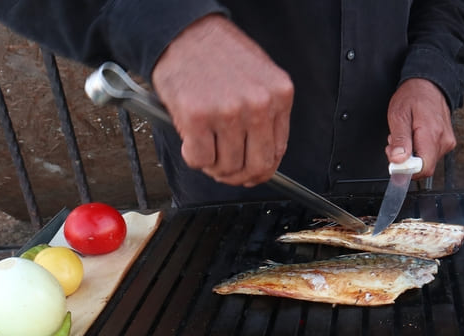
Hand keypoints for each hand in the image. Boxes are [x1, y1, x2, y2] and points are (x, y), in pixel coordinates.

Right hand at [151, 14, 293, 186]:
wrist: (183, 31)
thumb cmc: (218, 55)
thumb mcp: (259, 79)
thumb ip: (266, 115)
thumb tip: (261, 160)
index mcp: (279, 95)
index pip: (278, 152)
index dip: (261, 171)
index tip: (250, 174)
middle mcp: (258, 104)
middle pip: (256, 166)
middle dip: (238, 176)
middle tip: (224, 171)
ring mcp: (229, 111)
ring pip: (227, 166)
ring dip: (213, 166)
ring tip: (205, 147)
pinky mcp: (198, 117)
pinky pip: (200, 159)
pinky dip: (193, 157)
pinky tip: (191, 141)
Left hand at [385, 78, 455, 179]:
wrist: (429, 84)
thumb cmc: (413, 96)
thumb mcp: (399, 115)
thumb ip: (400, 139)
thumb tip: (398, 160)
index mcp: (432, 135)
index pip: (423, 168)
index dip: (407, 169)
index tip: (396, 159)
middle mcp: (443, 141)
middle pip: (423, 166)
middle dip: (406, 160)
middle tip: (396, 143)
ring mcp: (447, 142)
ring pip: (426, 161)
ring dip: (411, 154)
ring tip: (406, 135)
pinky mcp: (447, 142)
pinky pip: (430, 154)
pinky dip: (419, 149)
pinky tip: (414, 136)